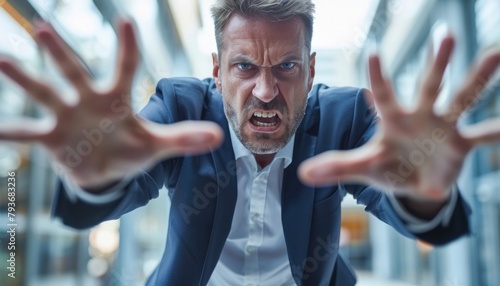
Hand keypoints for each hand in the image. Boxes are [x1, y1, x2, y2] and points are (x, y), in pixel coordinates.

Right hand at [0, 20, 222, 188]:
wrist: (107, 171)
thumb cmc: (131, 149)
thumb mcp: (157, 144)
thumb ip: (185, 138)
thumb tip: (220, 135)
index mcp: (116, 100)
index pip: (124, 68)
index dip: (126, 47)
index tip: (126, 21)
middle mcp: (88, 101)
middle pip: (74, 72)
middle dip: (60, 52)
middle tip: (43, 27)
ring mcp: (67, 117)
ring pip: (44, 93)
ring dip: (25, 78)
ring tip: (2, 59)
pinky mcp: (52, 138)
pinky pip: (30, 132)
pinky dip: (13, 131)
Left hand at [298, 36, 499, 201]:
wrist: (413, 185)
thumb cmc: (388, 167)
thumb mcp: (363, 168)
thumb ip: (337, 167)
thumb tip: (301, 174)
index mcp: (393, 119)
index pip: (383, 93)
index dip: (377, 76)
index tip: (371, 52)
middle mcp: (420, 115)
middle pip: (429, 85)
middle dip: (437, 62)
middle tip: (447, 33)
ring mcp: (443, 127)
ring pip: (462, 98)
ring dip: (477, 78)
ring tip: (495, 53)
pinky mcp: (461, 144)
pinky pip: (482, 136)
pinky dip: (495, 131)